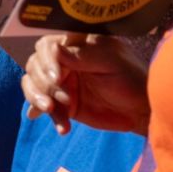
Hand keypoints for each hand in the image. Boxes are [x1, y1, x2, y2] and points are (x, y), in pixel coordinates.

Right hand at [21, 33, 149, 135]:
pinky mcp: (59, 102)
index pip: (46, 46)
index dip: (47, 61)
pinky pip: (40, 105)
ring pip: (31, 84)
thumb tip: (53, 50)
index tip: (57, 78)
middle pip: (34, 66)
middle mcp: (62, 61)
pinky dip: (45, 115)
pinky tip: (62, 127)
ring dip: (37, 98)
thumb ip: (83, 55)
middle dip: (44, 84)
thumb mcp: (111, 62)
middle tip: (65, 100)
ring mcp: (59, 82)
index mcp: (74, 44)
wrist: (141, 110)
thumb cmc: (132, 79)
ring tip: (53, 112)